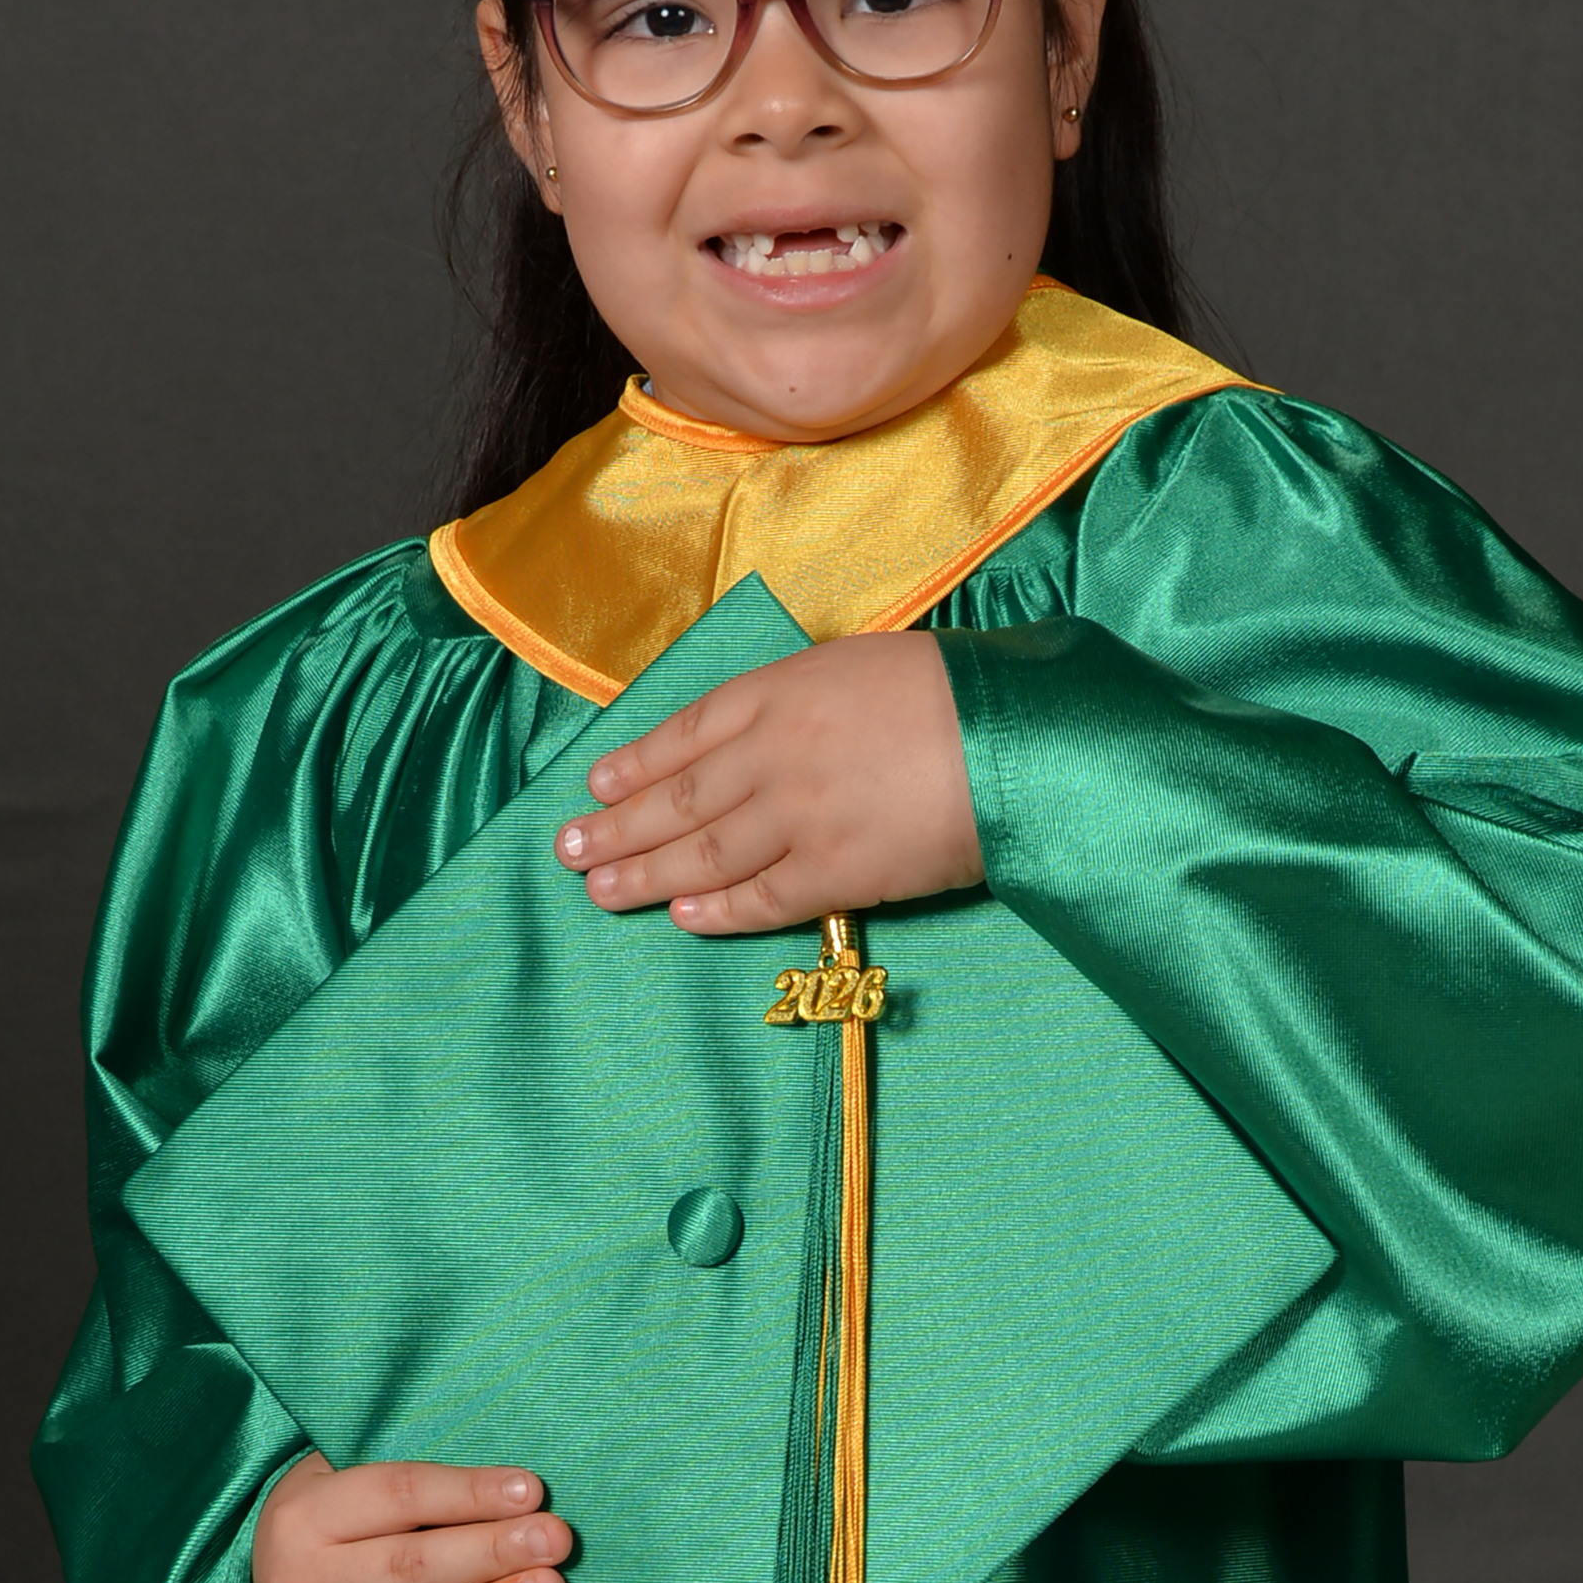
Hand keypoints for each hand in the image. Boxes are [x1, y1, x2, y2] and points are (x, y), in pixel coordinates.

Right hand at [251, 1456, 571, 1582]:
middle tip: (555, 1541)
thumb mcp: (350, 1478)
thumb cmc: (338, 1520)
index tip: (531, 1490)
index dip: (468, 1494)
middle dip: (491, 1553)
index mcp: (306, 1516)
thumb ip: (419, 1483)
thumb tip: (515, 1492)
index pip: (398, 1496)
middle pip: (411, 1568)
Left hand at [555, 632, 981, 934]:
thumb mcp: (858, 664)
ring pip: (704, 853)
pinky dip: (717, 910)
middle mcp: (774, 754)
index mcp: (780, 692)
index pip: (686, 733)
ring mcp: (801, 816)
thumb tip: (759, 734)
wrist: (1015, 736)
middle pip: (678, 798)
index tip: (596, 784)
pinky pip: (762, 898)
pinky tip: (682, 917)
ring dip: (645, 875)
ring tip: (600, 891)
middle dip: (617, 827)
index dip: (636, 763)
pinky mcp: (837, 871)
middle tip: (568, 851)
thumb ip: (801, 698)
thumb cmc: (949, 691)